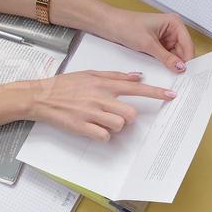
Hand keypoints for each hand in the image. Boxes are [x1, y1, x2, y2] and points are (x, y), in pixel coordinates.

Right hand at [23, 70, 175, 139]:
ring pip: (119, 126)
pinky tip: (94, 128)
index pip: (135, 88)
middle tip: (118, 115)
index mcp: (103, 84)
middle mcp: (100, 98)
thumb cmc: (65, 85)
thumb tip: (137, 75)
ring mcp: (91, 114)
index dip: (155, 93)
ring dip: (115, 127)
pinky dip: (102, 136)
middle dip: (129, 118)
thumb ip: (115, 75)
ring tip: (102, 121)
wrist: (40, 96)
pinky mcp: (81, 127)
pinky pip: (104, 136)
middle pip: (130, 114)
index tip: (170, 96)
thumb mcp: (90, 74)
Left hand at [95, 7, 193, 72]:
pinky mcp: (158, 44)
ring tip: (168, 73)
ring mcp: (166, 37)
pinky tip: (163, 69)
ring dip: (171, 64)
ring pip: (175, 56)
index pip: (188, 45)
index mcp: (174, 23)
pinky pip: (166, 56)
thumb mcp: (148, 44)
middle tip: (178, 77)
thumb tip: (180, 67)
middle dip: (180, 63)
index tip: (186, 74)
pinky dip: (165, 63)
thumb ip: (166, 57)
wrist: (110, 25)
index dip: (188, 60)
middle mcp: (172, 29)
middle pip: (183, 51)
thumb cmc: (127, 25)